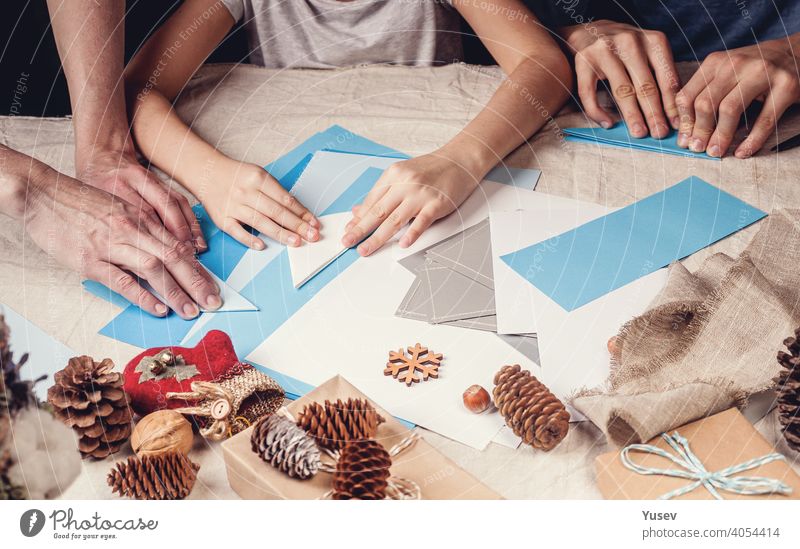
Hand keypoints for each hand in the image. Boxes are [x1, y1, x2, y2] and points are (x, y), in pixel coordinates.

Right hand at [23, 163, 219, 318]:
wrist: (42, 192)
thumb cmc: (80, 203)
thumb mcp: (119, 208)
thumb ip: (142, 229)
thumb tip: (164, 252)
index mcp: (141, 219)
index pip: (178, 246)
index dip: (198, 269)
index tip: (213, 286)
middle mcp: (131, 231)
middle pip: (174, 258)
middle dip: (197, 283)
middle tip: (213, 303)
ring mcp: (111, 245)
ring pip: (154, 269)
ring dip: (176, 292)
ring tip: (191, 310)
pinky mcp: (90, 259)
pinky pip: (121, 279)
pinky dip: (142, 295)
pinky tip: (158, 308)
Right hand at [201, 161, 318, 249]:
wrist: (206, 172)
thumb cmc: (237, 176)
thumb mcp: (258, 175)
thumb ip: (276, 192)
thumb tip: (299, 213)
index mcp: (258, 178)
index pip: (285, 199)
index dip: (302, 212)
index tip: (314, 223)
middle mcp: (246, 192)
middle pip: (276, 211)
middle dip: (297, 225)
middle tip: (312, 236)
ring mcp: (233, 206)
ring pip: (260, 222)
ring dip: (280, 233)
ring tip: (296, 242)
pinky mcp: (222, 218)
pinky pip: (237, 231)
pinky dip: (249, 239)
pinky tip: (262, 245)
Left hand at [341, 153, 479, 255]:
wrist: (460, 160)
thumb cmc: (432, 169)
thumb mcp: (403, 175)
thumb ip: (382, 192)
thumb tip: (359, 211)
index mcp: (393, 175)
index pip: (371, 201)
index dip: (358, 218)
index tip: (348, 230)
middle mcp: (404, 183)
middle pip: (378, 212)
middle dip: (360, 229)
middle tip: (347, 242)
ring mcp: (420, 194)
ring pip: (394, 220)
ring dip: (378, 237)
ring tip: (366, 249)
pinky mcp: (436, 203)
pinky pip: (421, 222)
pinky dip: (411, 234)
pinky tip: (403, 244)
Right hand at [561, 20, 679, 137]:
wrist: (589, 32)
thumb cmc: (624, 50)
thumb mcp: (649, 54)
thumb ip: (660, 75)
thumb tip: (672, 114)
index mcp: (653, 41)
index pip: (666, 78)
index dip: (671, 104)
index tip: (676, 125)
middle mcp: (630, 42)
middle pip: (646, 86)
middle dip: (654, 113)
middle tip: (659, 134)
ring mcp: (605, 51)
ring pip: (622, 90)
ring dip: (632, 115)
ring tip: (639, 132)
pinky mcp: (583, 61)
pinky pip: (590, 93)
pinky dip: (598, 112)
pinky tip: (608, 124)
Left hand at [675, 36, 799, 157]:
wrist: (796, 52)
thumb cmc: (753, 69)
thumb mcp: (724, 73)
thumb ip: (704, 94)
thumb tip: (685, 131)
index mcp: (715, 62)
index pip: (687, 95)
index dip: (683, 122)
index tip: (684, 141)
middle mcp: (736, 64)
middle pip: (706, 103)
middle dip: (699, 131)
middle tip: (698, 149)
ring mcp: (762, 72)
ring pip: (730, 110)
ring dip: (720, 136)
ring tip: (715, 152)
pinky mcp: (786, 85)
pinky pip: (764, 120)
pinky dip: (752, 140)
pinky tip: (742, 152)